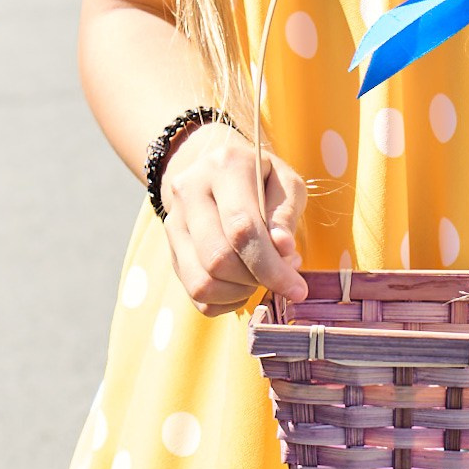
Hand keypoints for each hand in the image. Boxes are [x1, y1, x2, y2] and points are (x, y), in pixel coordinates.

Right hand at [159, 122, 309, 313]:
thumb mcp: (285, 182)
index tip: (297, 289)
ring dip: (239, 292)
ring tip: (259, 276)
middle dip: (256, 279)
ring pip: (202, 282)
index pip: (242, 228)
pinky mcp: (170, 248)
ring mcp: (174, 222)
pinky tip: (242, 284)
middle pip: (218, 259)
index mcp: (225, 168)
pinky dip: (224, 300)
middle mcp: (190, 192)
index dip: (270, 266)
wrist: (217, 169)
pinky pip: (194, 293)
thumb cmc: (260, 177)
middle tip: (280, 275)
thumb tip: (284, 250)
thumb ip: (286, 215)